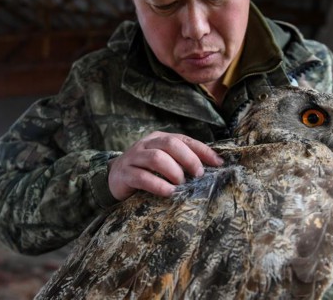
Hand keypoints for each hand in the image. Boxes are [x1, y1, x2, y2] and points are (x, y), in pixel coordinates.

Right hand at [107, 131, 223, 200]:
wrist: (113, 178)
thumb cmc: (146, 171)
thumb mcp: (164, 162)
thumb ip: (182, 161)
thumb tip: (213, 166)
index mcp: (159, 139)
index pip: (184, 139)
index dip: (202, 150)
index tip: (218, 163)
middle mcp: (146, 144)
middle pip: (171, 144)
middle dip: (189, 159)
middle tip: (198, 175)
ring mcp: (134, 158)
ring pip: (157, 158)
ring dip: (174, 171)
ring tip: (181, 184)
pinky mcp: (124, 174)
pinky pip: (142, 177)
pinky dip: (158, 185)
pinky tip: (169, 192)